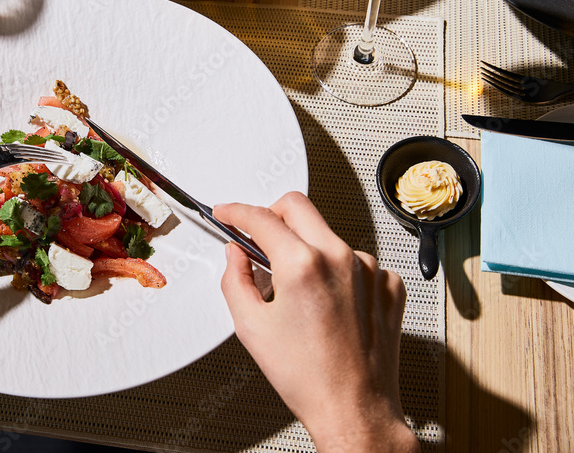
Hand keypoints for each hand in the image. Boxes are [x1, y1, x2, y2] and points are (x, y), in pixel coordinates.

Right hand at [217, 192, 417, 452]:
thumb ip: (234, 279)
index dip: (236, 212)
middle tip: (258, 239)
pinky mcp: (388, 285)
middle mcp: (340, 258)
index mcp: (303, 265)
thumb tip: (235, 257)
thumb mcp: (251, 327)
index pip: (261, 217)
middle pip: (297, 207)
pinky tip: (328, 301)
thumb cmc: (310, 378)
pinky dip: (337, 271)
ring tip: (296, 289)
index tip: (228, 213)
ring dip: (306, 247)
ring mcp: (369, 270)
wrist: (354, 409)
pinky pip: (355, 260)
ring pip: (327, 234)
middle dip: (271, 216)